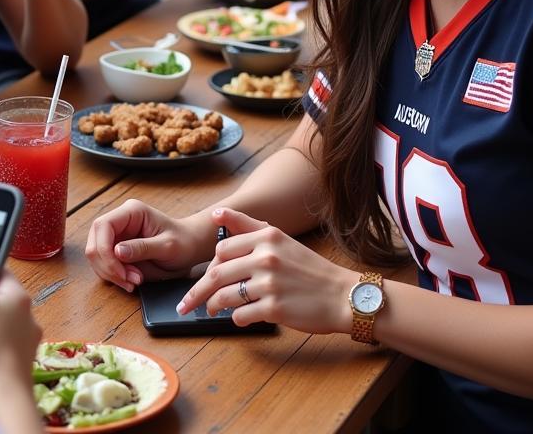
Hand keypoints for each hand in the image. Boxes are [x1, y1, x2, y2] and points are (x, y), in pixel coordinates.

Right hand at [84, 198, 213, 292]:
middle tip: (129, 281)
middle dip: (108, 266)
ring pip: (96, 255)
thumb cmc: (183, 243)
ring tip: (134, 281)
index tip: (120, 272)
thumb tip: (117, 251)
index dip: (104, 251)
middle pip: (95, 242)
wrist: (190, 248)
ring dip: (111, 273)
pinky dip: (113, 276)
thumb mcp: (167, 247)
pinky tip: (131, 280)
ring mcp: (117, 234)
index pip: (102, 226)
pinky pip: (104, 264)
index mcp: (131, 212)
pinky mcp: (117, 248)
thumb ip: (142, 248)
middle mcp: (120, 220)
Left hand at [176, 207, 353, 333]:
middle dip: (199, 291)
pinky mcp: (274, 308)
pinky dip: (235, 318)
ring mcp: (269, 283)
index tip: (202, 277)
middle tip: (188, 303)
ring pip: (225, 295)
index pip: (222, 249)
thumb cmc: (309, 269)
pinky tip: (240, 318)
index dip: (209, 265)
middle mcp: (266, 256)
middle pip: (217, 273)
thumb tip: (216, 213)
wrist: (343, 296)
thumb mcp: (280, 239)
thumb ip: (247, 225)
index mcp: (266, 236)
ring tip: (211, 310)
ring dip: (213, 306)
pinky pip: (240, 315)